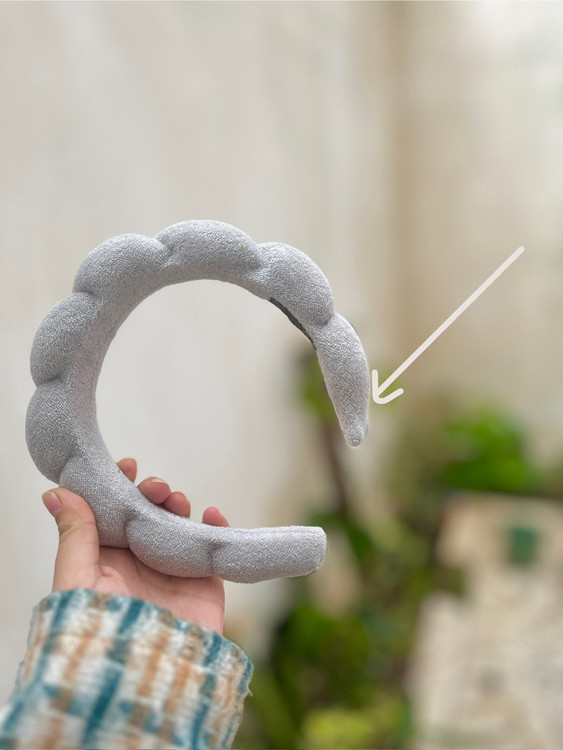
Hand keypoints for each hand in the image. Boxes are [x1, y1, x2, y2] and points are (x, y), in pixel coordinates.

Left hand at [41, 458, 226, 634]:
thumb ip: (74, 535)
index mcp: (106, 563)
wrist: (138, 683)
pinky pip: (214, 552)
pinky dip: (217, 528)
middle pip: (149, 518)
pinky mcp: (204, 590)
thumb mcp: (76, 580)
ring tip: (176, 501)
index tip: (127, 465)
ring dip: (180, 507)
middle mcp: (139, 568)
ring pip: (180, 529)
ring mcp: (173, 577)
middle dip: (153, 494)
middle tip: (156, 487)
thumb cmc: (96, 634)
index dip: (121, 488)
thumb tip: (55, 492)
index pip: (113, 516)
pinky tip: (213, 514)